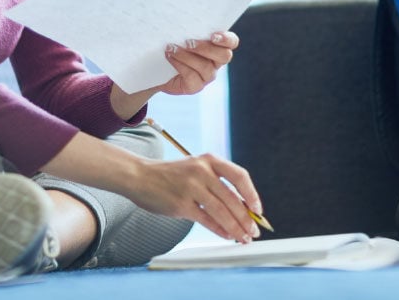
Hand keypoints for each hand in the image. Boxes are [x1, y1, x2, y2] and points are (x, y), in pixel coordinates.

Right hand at [132, 153, 261, 242]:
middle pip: (232, 198)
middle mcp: (202, 171)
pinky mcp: (181, 204)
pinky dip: (219, 230)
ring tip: (243, 238)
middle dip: (246, 218)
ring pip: (221, 211)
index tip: (258, 210)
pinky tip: (227, 236)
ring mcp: (191, 187)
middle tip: (254, 232)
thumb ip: (216, 183)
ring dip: (235, 228)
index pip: (240, 176)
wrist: (140, 176)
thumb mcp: (195, 168)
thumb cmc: (171, 175)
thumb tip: (242, 207)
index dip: (252, 194)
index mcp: (209, 159)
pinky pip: (206, 220)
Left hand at [161, 31, 238, 95]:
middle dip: (206, 48)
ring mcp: (207, 76)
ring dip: (186, 56)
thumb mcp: (181, 34)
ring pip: (205, 67)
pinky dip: (179, 65)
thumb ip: (189, 27)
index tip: (213, 35)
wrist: (157, 67)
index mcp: (218, 46)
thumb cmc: (173, 44)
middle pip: (224, 56)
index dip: (227, 39)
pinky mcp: (195, 87)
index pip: (232, 42)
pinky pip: (192, 77)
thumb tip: (183, 17)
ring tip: (171, 48)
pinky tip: (169, 57)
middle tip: (188, 42)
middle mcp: (216, 62)